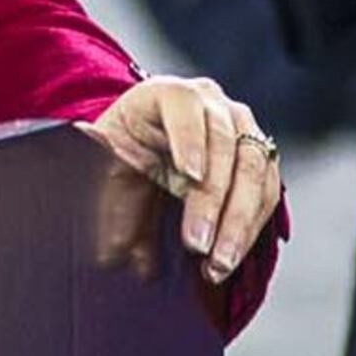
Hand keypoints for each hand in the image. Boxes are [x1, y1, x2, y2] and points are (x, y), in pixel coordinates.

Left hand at [87, 75, 282, 284]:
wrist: (145, 152)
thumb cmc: (121, 152)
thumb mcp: (102, 153)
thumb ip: (96, 156)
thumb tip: (88, 155)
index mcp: (168, 93)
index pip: (184, 105)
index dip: (188, 140)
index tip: (189, 176)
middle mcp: (212, 103)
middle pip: (225, 146)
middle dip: (213, 200)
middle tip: (198, 244)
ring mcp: (241, 128)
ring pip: (255, 171)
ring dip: (239, 222)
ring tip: (218, 261)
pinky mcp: (260, 158)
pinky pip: (267, 192)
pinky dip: (250, 228)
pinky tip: (230, 256)